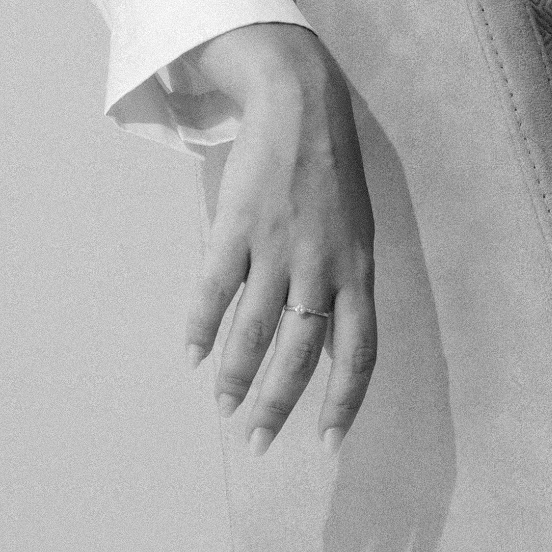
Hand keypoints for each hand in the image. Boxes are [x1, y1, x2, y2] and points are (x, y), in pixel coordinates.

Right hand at [183, 22, 375, 454]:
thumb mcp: (357, 238)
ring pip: (257, 329)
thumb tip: (336, 350)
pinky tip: (191, 357)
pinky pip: (216, 288)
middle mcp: (323, 268)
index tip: (327, 443)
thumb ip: (346, 291)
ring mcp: (279, 248)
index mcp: (359, 273)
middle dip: (279, 404)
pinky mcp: (238, 228)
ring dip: (236, 375)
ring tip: (222, 409)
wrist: (302, 108)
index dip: (344, 401)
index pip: (360, 354)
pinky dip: (201, 325)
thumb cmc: (334, 180)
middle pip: (302, 353)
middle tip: (257, 441)